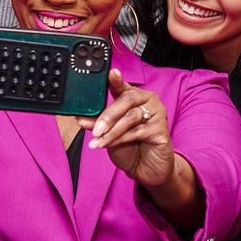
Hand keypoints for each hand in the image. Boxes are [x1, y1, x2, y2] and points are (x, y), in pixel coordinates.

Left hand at [76, 68, 174, 187]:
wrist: (147, 168)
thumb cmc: (130, 147)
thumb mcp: (109, 133)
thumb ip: (97, 123)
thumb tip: (79, 117)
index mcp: (134, 96)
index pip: (122, 85)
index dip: (116, 79)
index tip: (111, 72)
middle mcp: (147, 101)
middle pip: (127, 100)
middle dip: (108, 115)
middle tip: (95, 128)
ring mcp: (156, 113)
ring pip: (130, 117)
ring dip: (111, 130)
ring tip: (98, 140)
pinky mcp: (161, 129)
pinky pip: (136, 132)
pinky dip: (118, 139)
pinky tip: (106, 144)